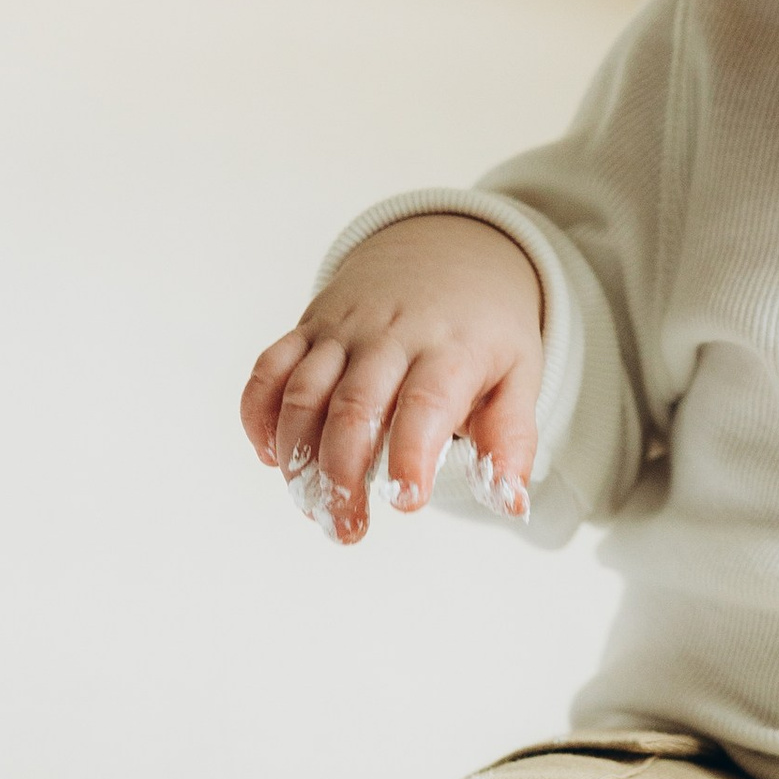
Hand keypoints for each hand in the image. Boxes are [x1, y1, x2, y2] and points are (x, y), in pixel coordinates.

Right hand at [241, 215, 544, 543]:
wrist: (447, 249)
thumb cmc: (482, 329)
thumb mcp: (518, 375)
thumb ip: (512, 439)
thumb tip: (511, 504)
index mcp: (450, 349)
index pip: (425, 403)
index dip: (410, 454)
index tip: (405, 501)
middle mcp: (391, 335)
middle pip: (354, 407)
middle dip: (343, 475)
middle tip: (348, 529)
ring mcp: (343, 329)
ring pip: (304, 392)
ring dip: (298, 457)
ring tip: (312, 509)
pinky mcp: (309, 327)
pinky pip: (270, 369)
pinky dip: (259, 414)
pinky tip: (272, 459)